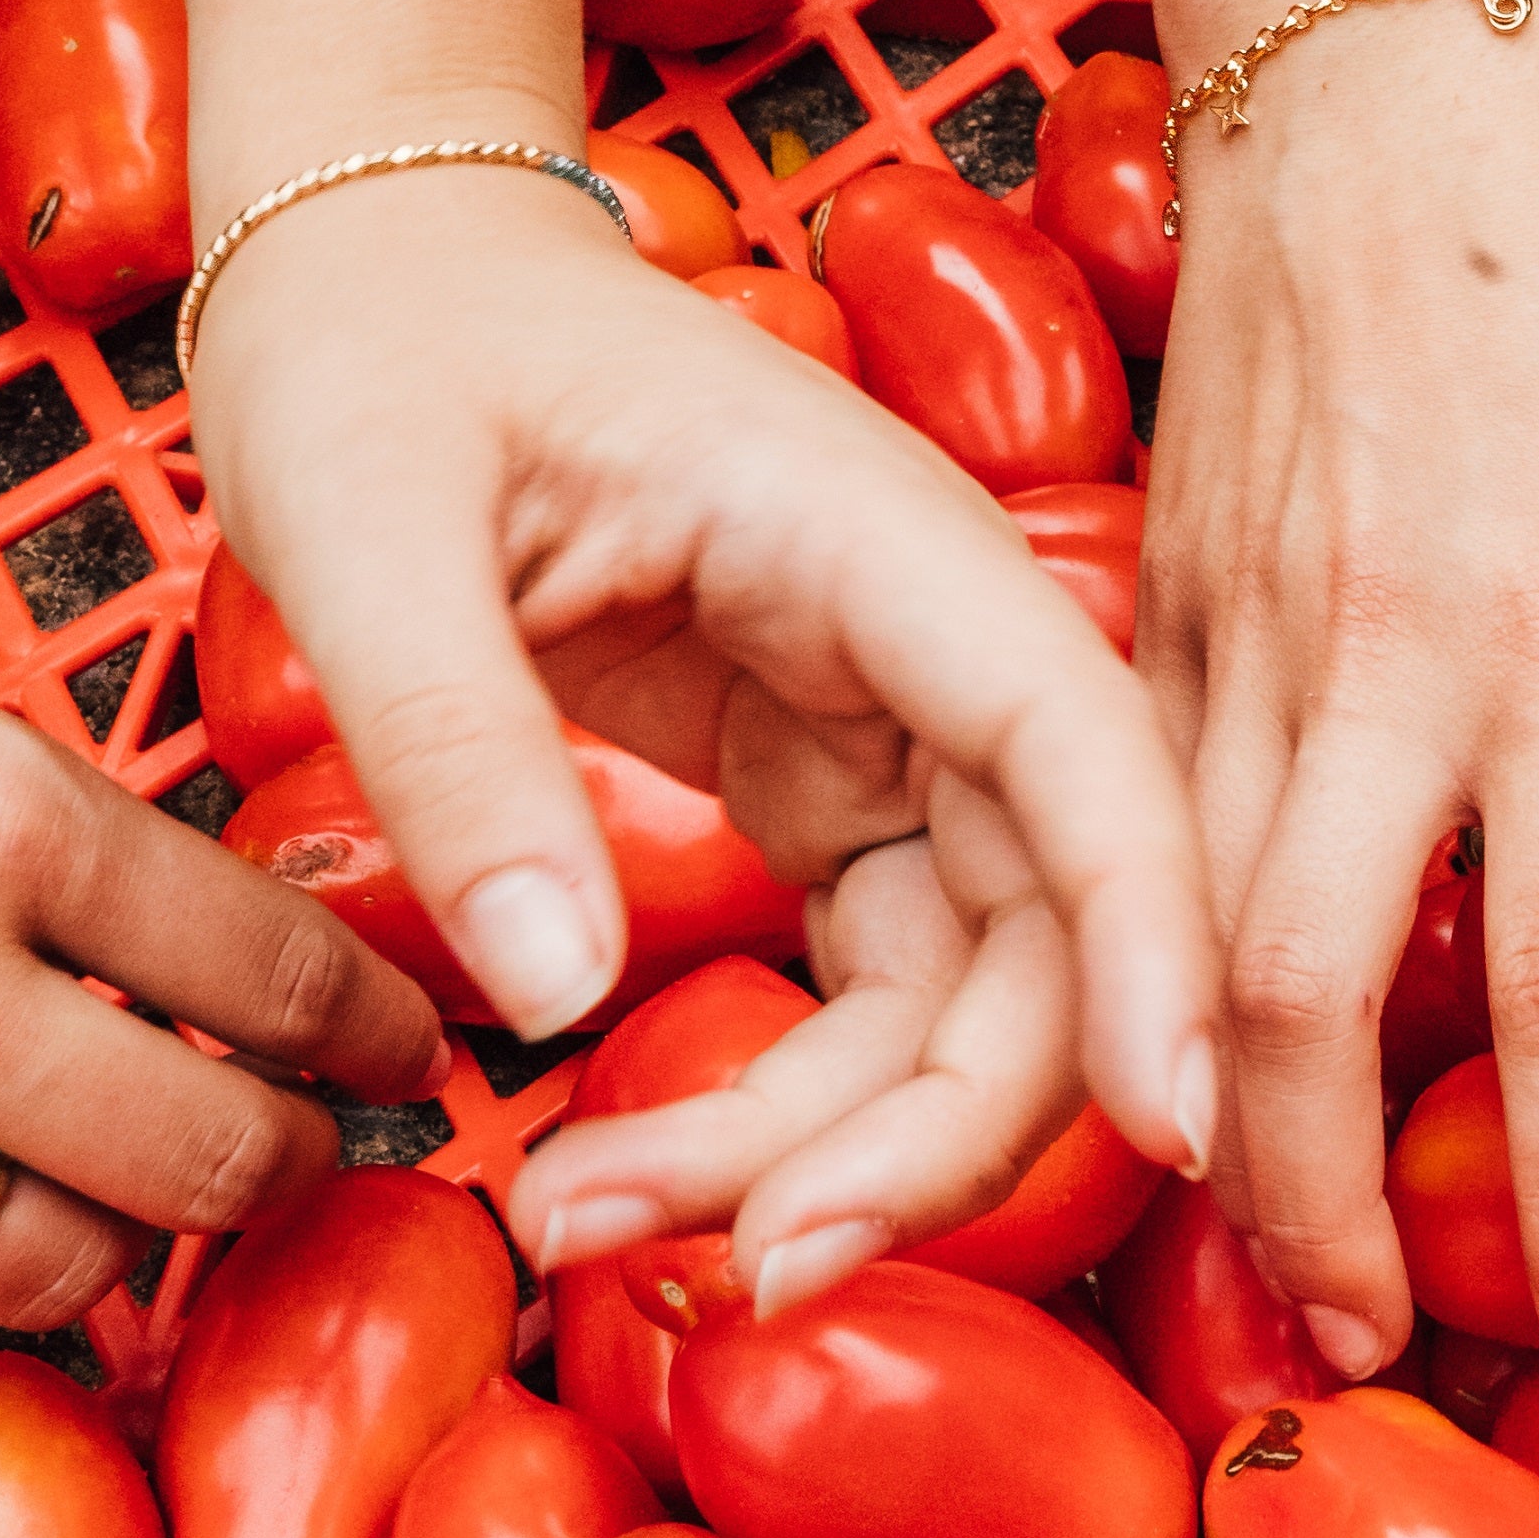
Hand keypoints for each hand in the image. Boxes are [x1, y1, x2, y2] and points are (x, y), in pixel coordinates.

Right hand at [0, 563, 438, 1328]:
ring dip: (110, 1246)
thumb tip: (171, 952)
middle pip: (207, 1155)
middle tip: (313, 1158)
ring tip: (128, 1210)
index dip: (377, 1026)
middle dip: (289, 1168)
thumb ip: (15, 840)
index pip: (276, 963)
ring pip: (50, 1267)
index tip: (415, 1050)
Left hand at [191, 165, 1222, 1300]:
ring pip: (967, 990)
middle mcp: (932, 638)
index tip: (1173, 1126)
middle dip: (934, 1130)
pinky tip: (625, 1174)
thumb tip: (553, 996)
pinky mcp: (834, 785)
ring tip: (591, 1227)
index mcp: (874, 534)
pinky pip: (874, 988)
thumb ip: (460, 747)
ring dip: (829, 1151)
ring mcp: (899, 720)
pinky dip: (778, 1111)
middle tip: (745, 1271)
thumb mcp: (365, 523)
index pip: (1083, 748)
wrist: (379, 265)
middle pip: (1052, 924)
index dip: (1153, 941)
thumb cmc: (381, 345)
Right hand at [1152, 0, 1538, 1382]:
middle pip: (1304, 1009)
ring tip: (1266, 1252)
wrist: (1366, 51)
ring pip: (1175, 937)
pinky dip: (1151, 964)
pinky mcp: (1150, 597)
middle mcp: (1380, 660)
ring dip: (1212, 1122)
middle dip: (1313, 1213)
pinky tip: (1197, 1051)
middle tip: (1366, 1350)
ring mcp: (1240, 633)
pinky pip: (1134, 826)